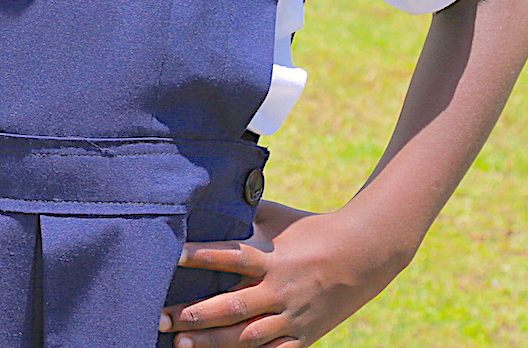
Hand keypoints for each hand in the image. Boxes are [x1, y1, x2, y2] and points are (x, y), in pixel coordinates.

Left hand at [158, 200, 409, 346]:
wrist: (365, 256)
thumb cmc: (313, 230)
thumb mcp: (279, 216)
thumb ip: (245, 212)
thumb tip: (211, 194)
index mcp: (274, 259)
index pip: (232, 257)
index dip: (202, 256)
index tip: (172, 255)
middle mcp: (281, 291)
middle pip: (232, 307)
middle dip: (195, 314)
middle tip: (162, 318)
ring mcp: (292, 318)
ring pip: (247, 336)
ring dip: (212, 342)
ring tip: (181, 343)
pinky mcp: (303, 337)